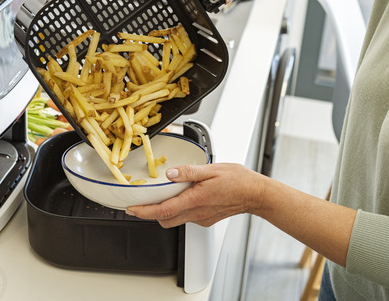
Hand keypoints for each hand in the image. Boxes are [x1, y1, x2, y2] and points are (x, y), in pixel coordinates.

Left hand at [126, 163, 264, 227]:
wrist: (256, 194)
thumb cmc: (238, 181)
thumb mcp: (212, 169)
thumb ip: (189, 171)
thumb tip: (170, 173)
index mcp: (196, 200)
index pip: (163, 210)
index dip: (144, 212)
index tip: (132, 209)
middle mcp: (197, 213)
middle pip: (165, 220)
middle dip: (150, 215)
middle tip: (139, 205)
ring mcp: (202, 218)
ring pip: (175, 220)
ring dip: (164, 212)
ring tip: (159, 198)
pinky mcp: (206, 219)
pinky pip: (186, 217)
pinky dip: (178, 210)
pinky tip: (182, 197)